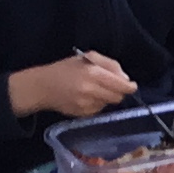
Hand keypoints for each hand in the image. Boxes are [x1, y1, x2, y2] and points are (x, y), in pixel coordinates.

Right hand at [14, 51, 135, 119]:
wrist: (41, 87)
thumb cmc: (64, 69)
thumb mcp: (86, 58)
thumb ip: (109, 65)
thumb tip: (125, 79)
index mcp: (92, 73)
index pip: (121, 85)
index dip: (129, 86)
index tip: (131, 85)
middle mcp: (90, 90)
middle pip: (118, 96)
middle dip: (118, 91)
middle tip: (109, 85)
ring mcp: (86, 104)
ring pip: (109, 103)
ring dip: (106, 97)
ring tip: (93, 89)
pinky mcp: (82, 114)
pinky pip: (99, 110)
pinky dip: (97, 104)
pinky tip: (85, 97)